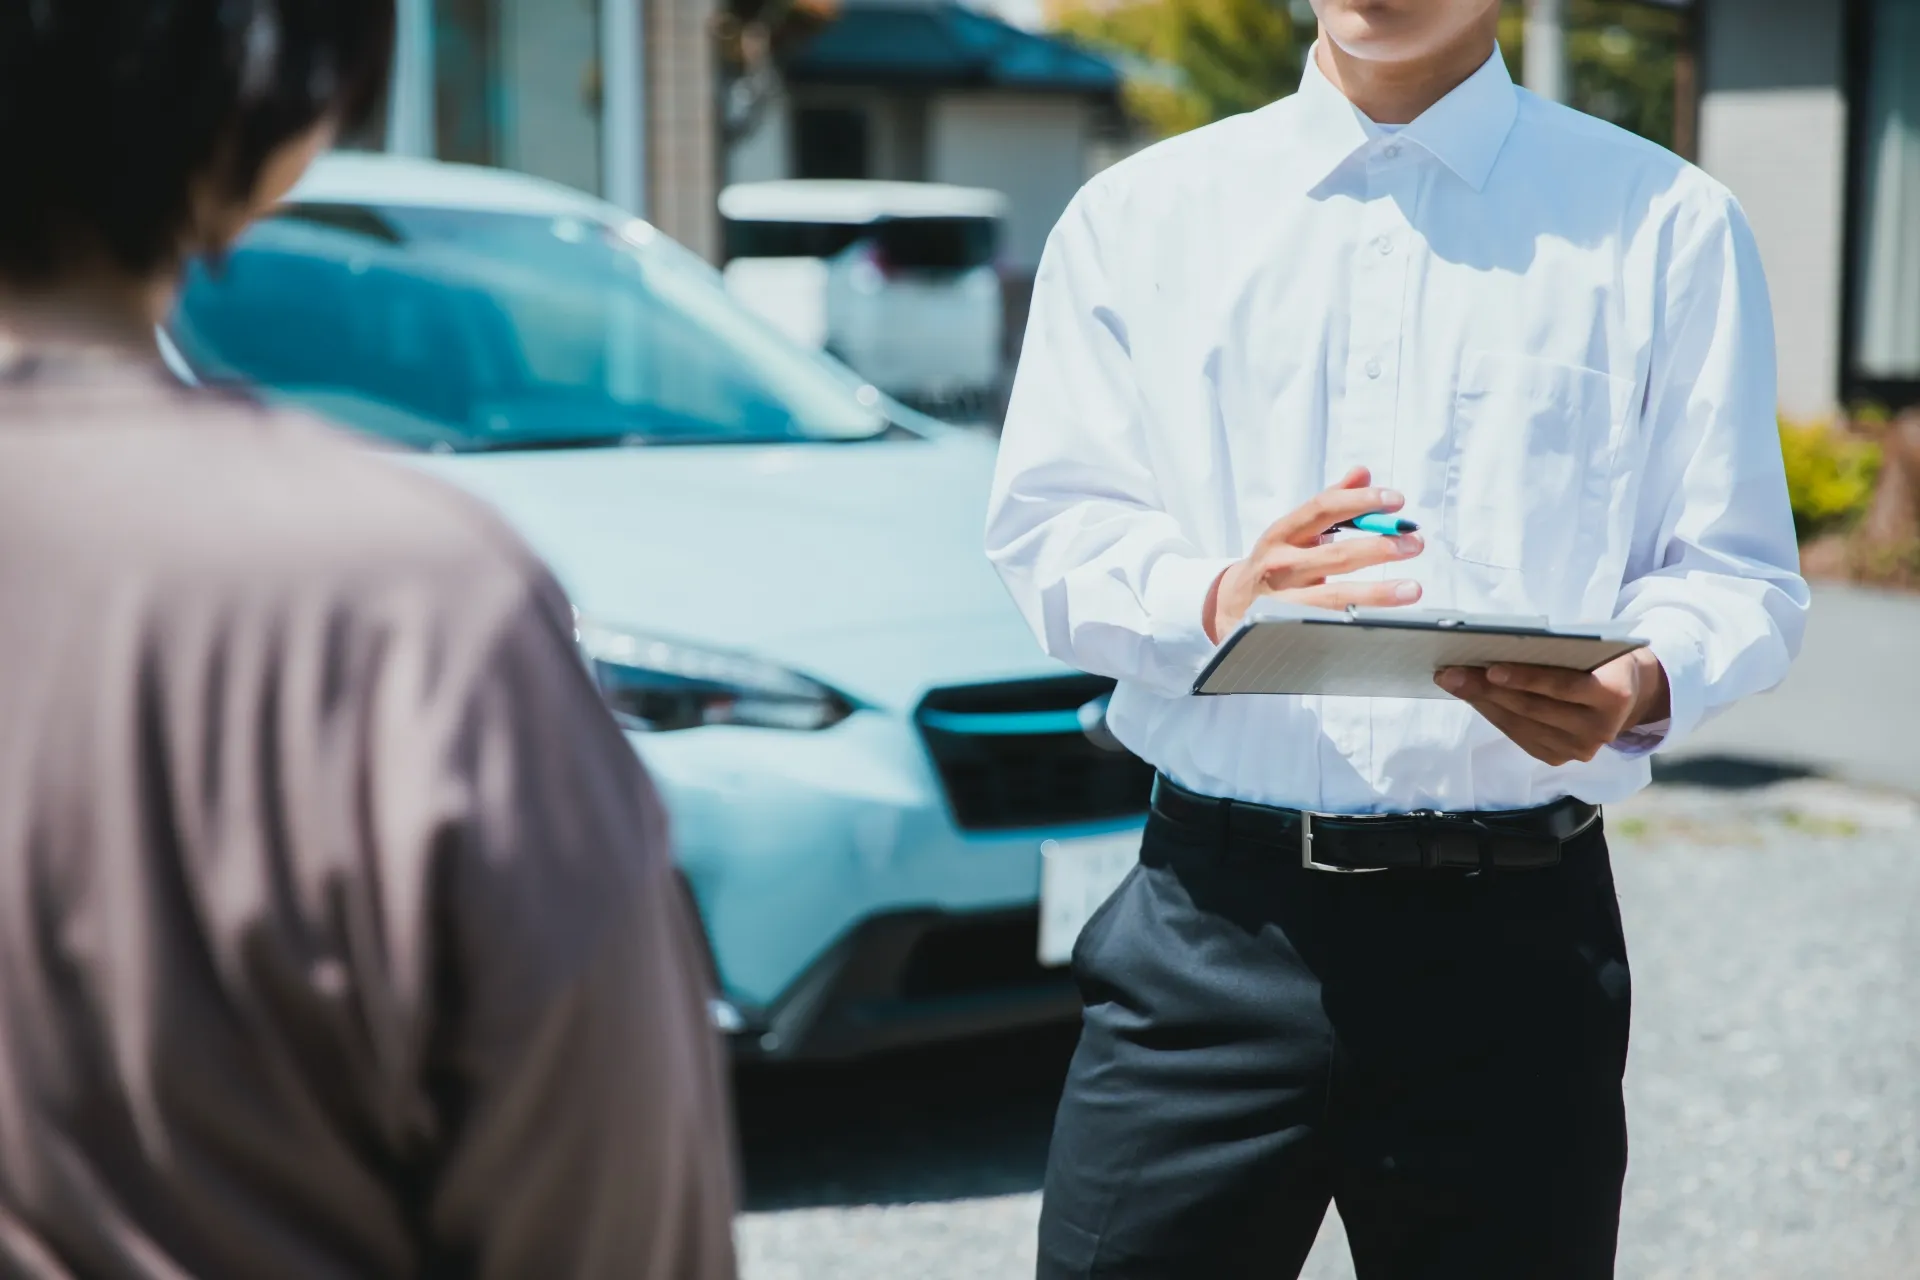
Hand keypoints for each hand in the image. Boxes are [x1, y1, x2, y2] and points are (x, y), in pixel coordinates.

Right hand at [1205, 467, 1425, 642]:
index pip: (1323, 508)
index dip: (1360, 501)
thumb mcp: (1294, 530)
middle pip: (1335, 554)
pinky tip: (1385, 619)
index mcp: (1283, 533)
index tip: (1394, 500)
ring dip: (1377, 592)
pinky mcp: (1289, 628)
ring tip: (1412, 588)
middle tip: (1414, 542)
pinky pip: (1329, 624)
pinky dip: (1357, 620)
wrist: (1229, 603)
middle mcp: (1280, 564)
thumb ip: (1331, 503)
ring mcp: (1283, 599)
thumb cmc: (1274, 561)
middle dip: (1379, 547)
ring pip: (1335, 596)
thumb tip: (1362, 473)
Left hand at [1435, 649, 1670, 765]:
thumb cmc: (1603, 657)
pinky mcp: (1560, 758)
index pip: (1563, 686)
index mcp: (1614, 695)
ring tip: (1453, 681)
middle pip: (1534, 707)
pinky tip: (1473, 697)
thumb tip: (1499, 640)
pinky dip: (1494, 714)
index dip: (1526, 678)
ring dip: (1482, 702)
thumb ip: (1561, 647)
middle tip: (1451, 672)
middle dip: (1487, 689)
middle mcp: (1600, 728)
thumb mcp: (1594, 645)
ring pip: (1521, 723)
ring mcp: (1580, 748)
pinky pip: (1519, 735)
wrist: (1630, 692)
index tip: (1491, 667)